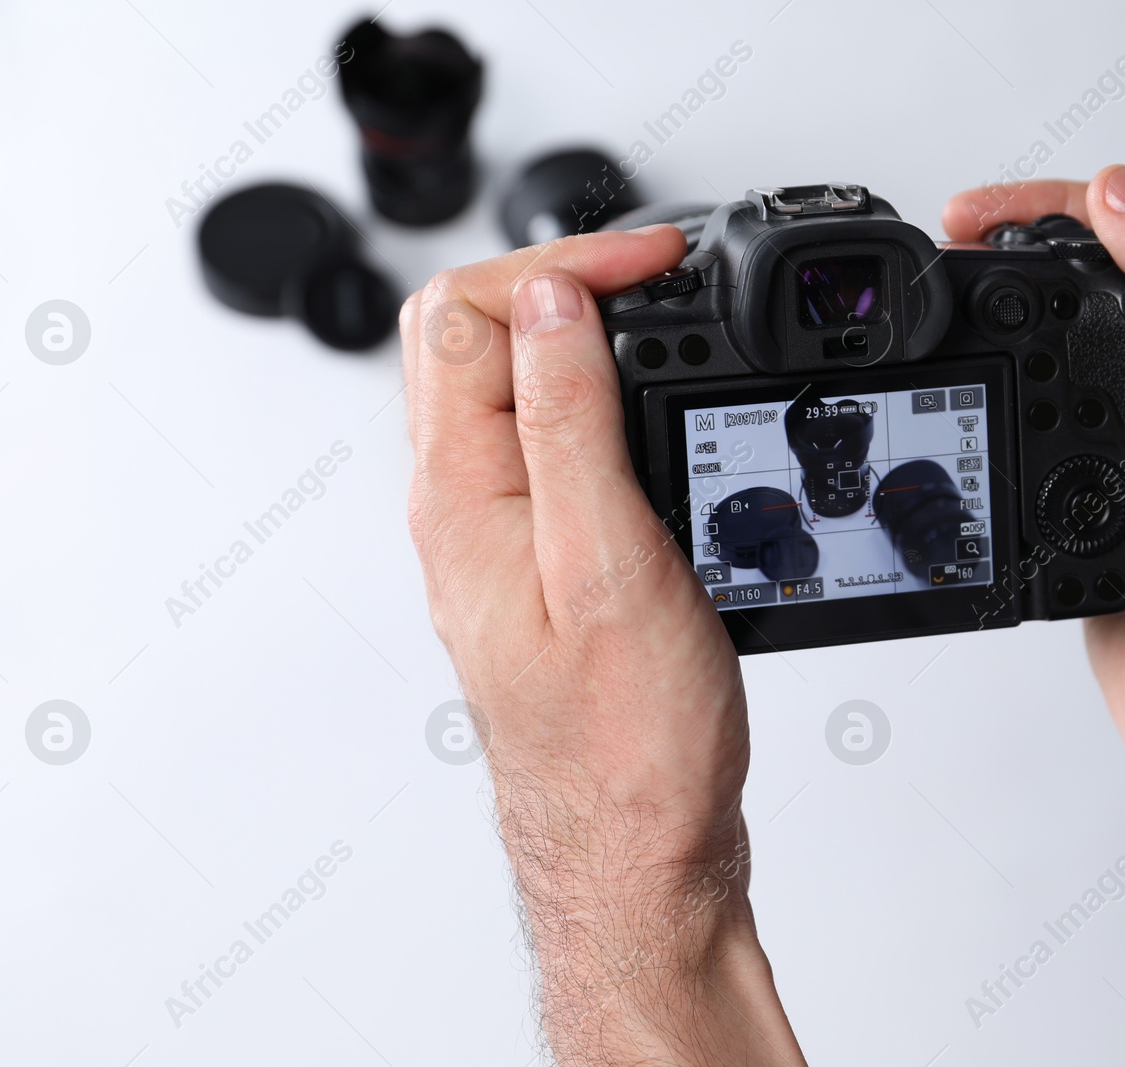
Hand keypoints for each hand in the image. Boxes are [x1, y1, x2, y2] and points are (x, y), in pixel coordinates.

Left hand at [401, 229, 804, 1065]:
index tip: (655, 260)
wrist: (637, 852)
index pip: (470, 314)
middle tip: (658, 274)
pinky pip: (545, 444)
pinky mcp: (540, 561)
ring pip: (508, 387)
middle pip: (473, 337)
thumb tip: (552, 303)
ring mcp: (498, 535)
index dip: (564, 263)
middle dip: (564, 279)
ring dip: (579, 336)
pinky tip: (653, 412)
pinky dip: (598, 400)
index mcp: (462, 497)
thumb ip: (568, 422)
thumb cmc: (623, 745)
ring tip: (663, 320)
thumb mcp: (606, 563)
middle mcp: (462, 509)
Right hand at [944, 167, 1124, 962]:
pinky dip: (979, 437)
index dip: (1043, 209)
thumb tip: (1122, 193)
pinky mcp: (1092, 526)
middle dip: (998, 268)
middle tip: (934, 264)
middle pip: (1078, 297)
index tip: (967, 219)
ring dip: (982, 350)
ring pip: (1044, 378)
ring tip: (930, 337)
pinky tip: (954, 438)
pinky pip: (1026, 462)